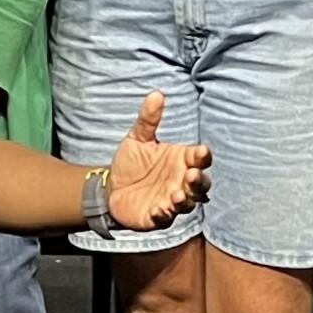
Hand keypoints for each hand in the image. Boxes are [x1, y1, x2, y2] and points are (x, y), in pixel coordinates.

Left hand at [103, 92, 213, 232]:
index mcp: (181, 161)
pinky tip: (159, 209)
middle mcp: (181, 182)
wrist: (109, 188)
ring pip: (189, 203)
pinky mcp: (158, 217)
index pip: (199, 159)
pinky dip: (164, 214)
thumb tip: (156, 94)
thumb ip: (148, 119)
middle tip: (190, 174)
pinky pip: (165, 218)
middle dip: (198, 180)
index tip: (202, 151)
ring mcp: (172, 201)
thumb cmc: (130, 163)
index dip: (202, 156)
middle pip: (201, 184)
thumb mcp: (137, 138)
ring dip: (185, 200)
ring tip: (177, 195)